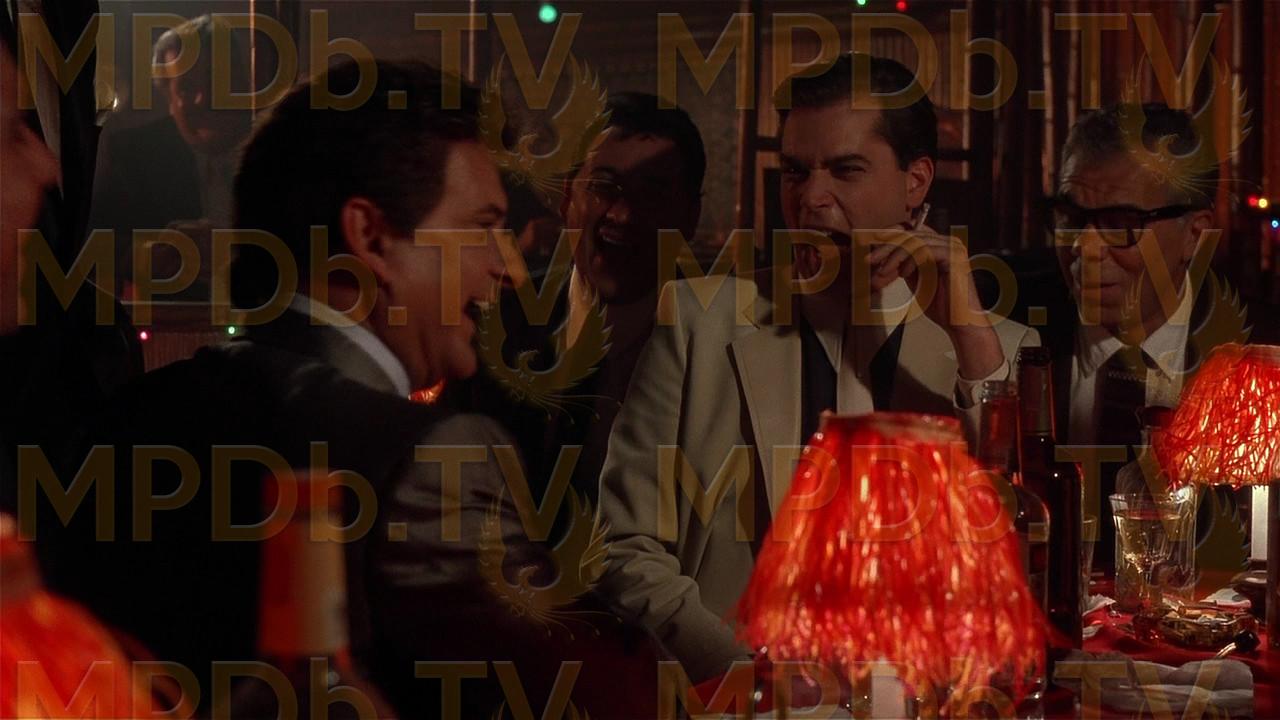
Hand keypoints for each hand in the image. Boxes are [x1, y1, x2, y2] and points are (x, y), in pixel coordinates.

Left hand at [863, 227, 1004, 378]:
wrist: (961, 323)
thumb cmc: (942, 305)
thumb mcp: (916, 281)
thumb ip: (904, 266)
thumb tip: (882, 259)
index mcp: (940, 245)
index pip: (912, 230)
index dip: (891, 234)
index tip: (872, 245)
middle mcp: (948, 242)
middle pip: (911, 233)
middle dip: (886, 246)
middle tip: (869, 259)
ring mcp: (953, 248)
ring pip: (916, 241)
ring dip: (894, 256)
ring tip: (883, 271)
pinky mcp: (954, 258)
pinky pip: (926, 251)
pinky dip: (910, 261)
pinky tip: (903, 274)